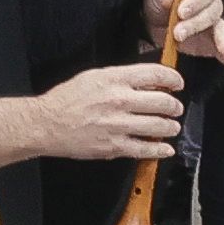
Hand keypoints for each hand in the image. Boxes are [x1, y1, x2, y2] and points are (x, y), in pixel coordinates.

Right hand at [39, 60, 186, 159]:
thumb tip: (147, 80)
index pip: (155, 74)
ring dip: (171, 127)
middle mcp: (119, 100)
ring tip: (172, 127)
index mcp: (114, 79)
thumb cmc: (67, 99)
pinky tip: (165, 149)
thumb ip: (121, 77)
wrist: (46, 124)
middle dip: (174, 106)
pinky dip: (160, 150)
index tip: (178, 84)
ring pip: (159, 126)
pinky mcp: (114, 146)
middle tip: (176, 108)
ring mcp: (118, 125)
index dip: (173, 79)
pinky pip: (145, 149)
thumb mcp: (94, 76)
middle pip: (162, 101)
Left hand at [151, 0, 223, 70]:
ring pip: (223, 30)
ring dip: (221, 40)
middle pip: (214, 11)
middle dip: (197, 23)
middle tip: (178, 33)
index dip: (195, 1)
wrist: (154, 25)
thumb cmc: (157, 6)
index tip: (181, 11)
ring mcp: (216, 26)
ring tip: (222, 49)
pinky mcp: (216, 46)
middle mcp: (212, 5)